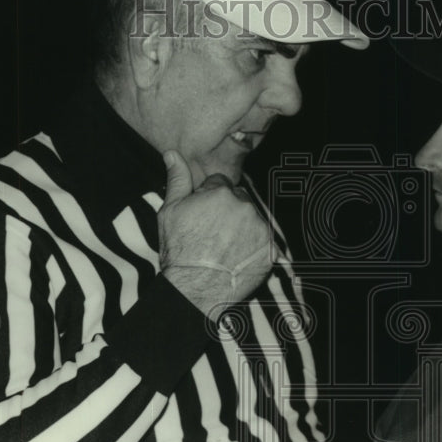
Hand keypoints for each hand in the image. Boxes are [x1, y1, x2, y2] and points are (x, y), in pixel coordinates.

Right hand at [158, 150, 272, 315]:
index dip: (209, 199)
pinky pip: (264, 241)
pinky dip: (254, 247)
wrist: (193, 288)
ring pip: (252, 219)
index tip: (202, 217)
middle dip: (229, 211)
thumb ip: (177, 179)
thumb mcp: (170, 211)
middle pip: (239, 200)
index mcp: (221, 192)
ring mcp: (260, 228)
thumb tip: (172, 153)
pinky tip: (237, 257)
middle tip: (213, 234)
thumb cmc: (179, 250)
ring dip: (243, 228)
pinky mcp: (270, 250)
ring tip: (224, 248)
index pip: (220, 184)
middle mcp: (245, 206)